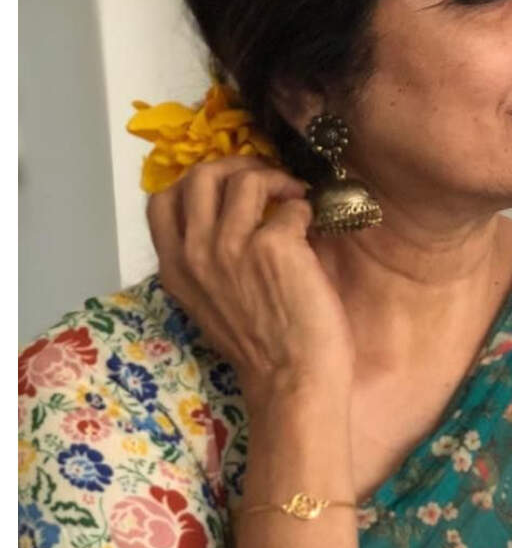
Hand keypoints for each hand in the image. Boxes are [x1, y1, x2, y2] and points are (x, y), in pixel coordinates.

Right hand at [147, 156, 354, 410]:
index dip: (197, 183)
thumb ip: (208, 264)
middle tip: (268, 179)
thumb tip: (231, 220)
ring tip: (295, 198)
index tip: (228, 188)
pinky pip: (292, 205)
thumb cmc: (260, 348)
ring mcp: (233, 247)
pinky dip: (306, 209)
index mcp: (175, 269)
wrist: (292, 381)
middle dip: (238, 166)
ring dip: (278, 180)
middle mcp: (195, 253)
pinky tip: (314, 229)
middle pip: (201, 175)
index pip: (161, 201)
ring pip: (246, 179)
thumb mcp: (210, 304)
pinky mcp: (274, 246)